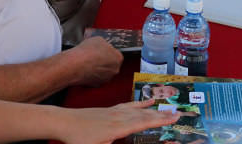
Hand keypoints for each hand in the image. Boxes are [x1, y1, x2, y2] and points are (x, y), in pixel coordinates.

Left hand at [62, 100, 179, 143]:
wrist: (64, 122)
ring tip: (166, 107)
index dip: (161, 121)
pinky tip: (146, 101)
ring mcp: (115, 112)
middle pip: (145, 115)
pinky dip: (140, 103)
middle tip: (178, 113)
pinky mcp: (110, 110)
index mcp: (119, 127)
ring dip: (154, 109)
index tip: (175, 118)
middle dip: (162, 115)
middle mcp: (119, 117)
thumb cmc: (78, 139)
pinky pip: (129, 105)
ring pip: (139, 109)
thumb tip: (124, 140)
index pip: (144, 123)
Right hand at [70, 36, 122, 86]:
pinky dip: (91, 74)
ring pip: (103, 72)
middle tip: (94, 55)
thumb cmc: (88, 52)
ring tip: (88, 61)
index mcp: (118, 58)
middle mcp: (114, 70)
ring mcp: (105, 79)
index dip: (107, 51)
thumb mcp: (98, 39)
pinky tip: (85, 68)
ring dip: (97, 68)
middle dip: (104, 60)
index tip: (101, 50)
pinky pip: (95, 78)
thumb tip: (102, 45)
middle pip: (110, 64)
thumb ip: (104, 44)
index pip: (116, 54)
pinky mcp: (96, 85)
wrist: (75, 65)